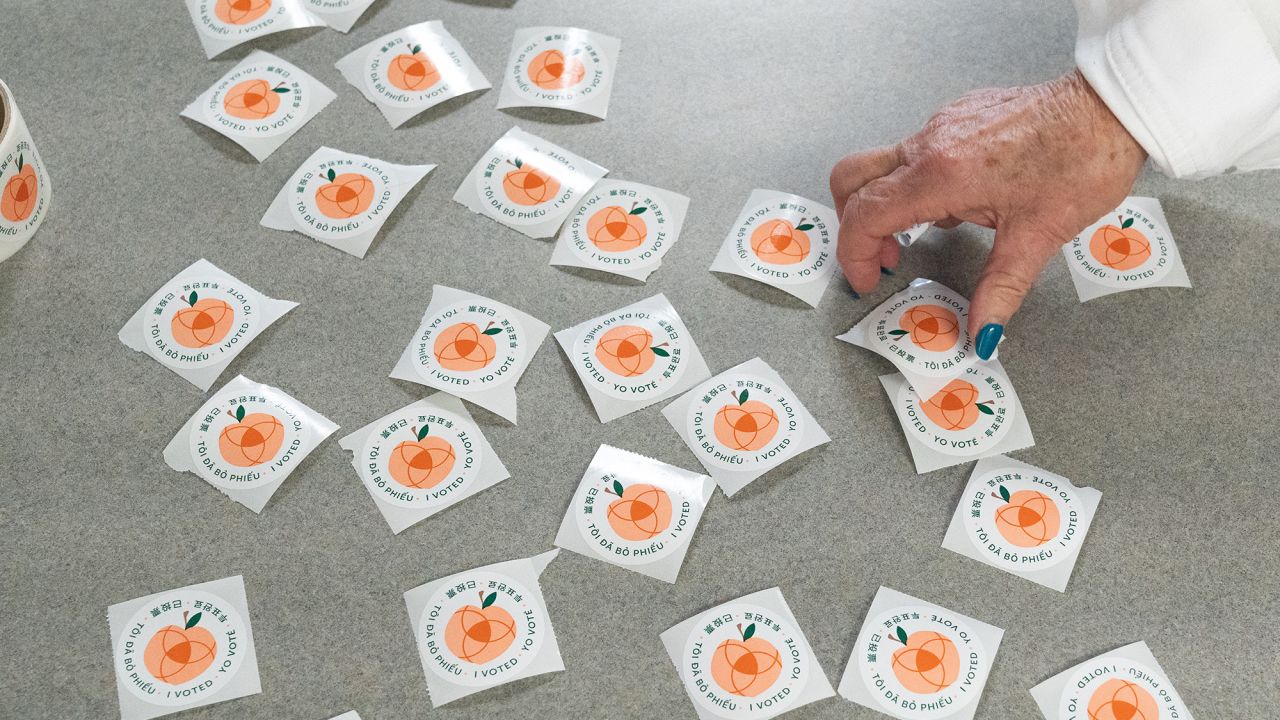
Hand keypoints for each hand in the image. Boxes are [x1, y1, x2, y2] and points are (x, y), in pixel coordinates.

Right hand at [829, 69, 1146, 357]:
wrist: (1112, 108)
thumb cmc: (1082, 160)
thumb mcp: (1038, 238)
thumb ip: (999, 290)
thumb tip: (981, 333)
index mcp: (941, 174)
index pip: (865, 214)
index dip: (855, 254)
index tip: (868, 280)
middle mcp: (931, 143)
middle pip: (853, 180)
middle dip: (854, 225)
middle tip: (880, 259)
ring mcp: (941, 124)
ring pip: (884, 166)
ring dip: (889, 205)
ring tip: (925, 234)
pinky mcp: (957, 116)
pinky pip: (916, 152)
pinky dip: (917, 184)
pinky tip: (958, 203)